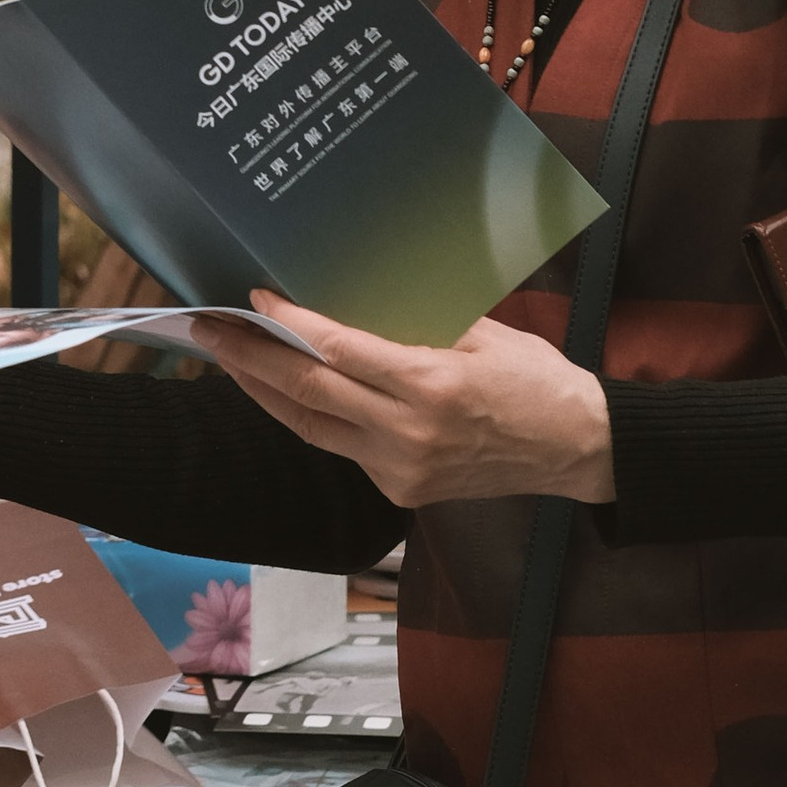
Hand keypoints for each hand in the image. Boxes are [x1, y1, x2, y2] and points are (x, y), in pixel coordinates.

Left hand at [192, 293, 614, 507]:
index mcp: (431, 384)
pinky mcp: (401, 490)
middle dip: (250, 358)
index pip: (337, 351)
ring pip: (310, 427)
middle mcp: (408, 432)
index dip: (289, 323)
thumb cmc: (536, 378)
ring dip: (263, 392)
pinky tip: (285, 390)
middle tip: (208, 328)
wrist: (578, 450)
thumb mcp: (482, 332)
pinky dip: (307, 416)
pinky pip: (340, 447)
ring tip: (226, 358)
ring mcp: (401, 468)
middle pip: (307, 392)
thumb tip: (349, 296)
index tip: (256, 297)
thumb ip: (415, 320)